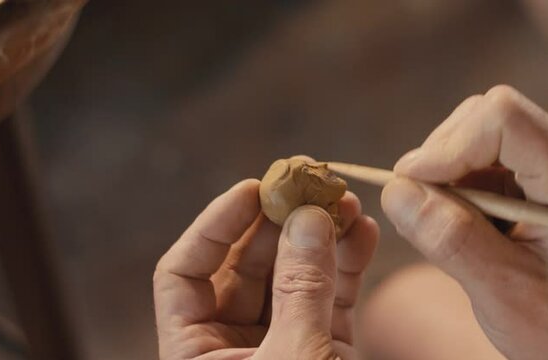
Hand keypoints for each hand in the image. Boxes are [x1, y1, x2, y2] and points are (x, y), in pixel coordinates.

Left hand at [154, 178, 378, 358]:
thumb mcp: (294, 357)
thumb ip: (301, 289)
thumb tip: (306, 218)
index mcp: (196, 353)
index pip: (182, 274)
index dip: (215, 225)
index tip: (254, 188)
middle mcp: (233, 346)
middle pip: (245, 265)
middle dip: (281, 221)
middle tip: (311, 182)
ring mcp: (281, 345)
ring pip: (294, 276)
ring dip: (322, 236)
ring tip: (347, 201)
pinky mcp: (324, 350)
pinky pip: (331, 297)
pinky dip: (348, 265)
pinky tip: (365, 232)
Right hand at [380, 85, 547, 358]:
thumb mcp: (506, 293)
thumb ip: (452, 238)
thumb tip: (396, 191)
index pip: (502, 117)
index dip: (447, 146)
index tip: (410, 189)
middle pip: (484, 118)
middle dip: (441, 163)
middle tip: (423, 220)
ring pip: (476, 135)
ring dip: (446, 179)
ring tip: (449, 235)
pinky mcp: (538, 176)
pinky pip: (481, 160)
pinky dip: (457, 190)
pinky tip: (467, 234)